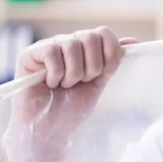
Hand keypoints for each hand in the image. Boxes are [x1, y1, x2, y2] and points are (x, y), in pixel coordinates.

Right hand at [1, 26, 137, 161]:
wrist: (50, 128)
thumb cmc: (72, 108)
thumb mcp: (99, 83)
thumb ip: (111, 62)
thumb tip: (133, 42)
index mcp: (85, 49)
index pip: (104, 33)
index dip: (109, 54)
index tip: (102, 75)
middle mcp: (67, 44)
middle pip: (90, 36)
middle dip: (93, 67)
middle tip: (82, 83)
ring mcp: (48, 47)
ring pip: (71, 44)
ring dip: (74, 74)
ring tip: (65, 86)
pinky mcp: (29, 54)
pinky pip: (51, 52)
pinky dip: (56, 74)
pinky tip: (50, 84)